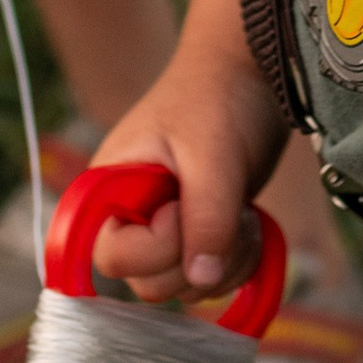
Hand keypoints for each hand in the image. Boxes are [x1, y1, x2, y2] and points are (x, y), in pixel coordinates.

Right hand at [87, 52, 288, 306]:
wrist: (252, 75)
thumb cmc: (219, 98)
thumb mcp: (212, 154)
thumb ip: (206, 218)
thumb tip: (201, 278)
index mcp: (109, 189)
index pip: (113, 257)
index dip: (156, 246)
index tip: (184, 204)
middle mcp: (130, 216)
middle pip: (149, 284)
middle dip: (197, 259)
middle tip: (225, 210)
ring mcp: (165, 229)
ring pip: (185, 287)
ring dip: (225, 262)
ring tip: (240, 211)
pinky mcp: (198, 235)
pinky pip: (211, 279)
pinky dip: (238, 263)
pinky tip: (249, 224)